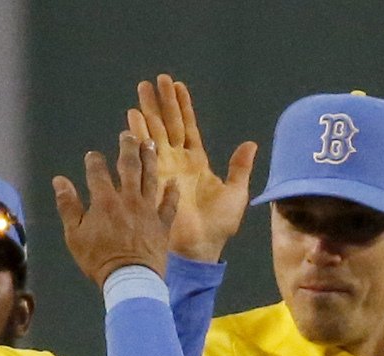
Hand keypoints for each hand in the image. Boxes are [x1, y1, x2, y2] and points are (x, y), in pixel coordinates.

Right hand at [52, 130, 180, 288]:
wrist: (130, 279)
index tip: (92, 155)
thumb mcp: (75, 235)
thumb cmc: (98, 259)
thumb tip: (59, 180)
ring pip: (150, 178)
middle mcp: (128, 199)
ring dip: (150, 159)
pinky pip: (169, 205)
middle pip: (129, 166)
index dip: (93, 161)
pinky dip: (171, 193)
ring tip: (150, 144)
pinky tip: (174, 182)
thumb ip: (68, 206)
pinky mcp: (162, 224)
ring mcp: (148, 210)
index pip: (97, 172)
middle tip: (128, 135)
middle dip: (127, 147)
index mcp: (105, 201)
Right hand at [125, 73, 255, 262]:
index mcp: (196, 161)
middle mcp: (177, 161)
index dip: (183, 106)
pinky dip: (138, 132)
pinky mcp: (153, 178)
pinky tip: (133, 115)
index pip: (188, 126)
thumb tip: (250, 143)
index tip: (177, 85)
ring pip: (154, 131)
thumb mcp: (236, 194)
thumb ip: (240, 168)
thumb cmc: (217, 227)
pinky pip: (145, 150)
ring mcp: (164, 168)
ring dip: (148, 110)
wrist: (198, 248)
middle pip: (168, 123)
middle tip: (155, 79)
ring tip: (142, 89)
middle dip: (162, 101)